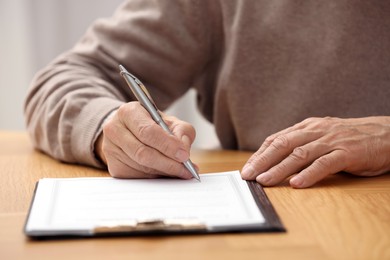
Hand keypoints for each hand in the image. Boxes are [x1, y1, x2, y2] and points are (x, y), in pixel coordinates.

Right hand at [95, 102, 196, 178]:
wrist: (129, 130)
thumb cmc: (151, 124)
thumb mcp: (169, 121)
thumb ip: (182, 130)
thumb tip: (184, 148)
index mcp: (128, 112)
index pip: (147, 131)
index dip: (167, 145)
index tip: (184, 155)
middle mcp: (115, 129)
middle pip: (143, 152)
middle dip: (168, 163)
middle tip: (186, 169)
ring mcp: (111, 149)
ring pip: (141, 167)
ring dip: (164, 171)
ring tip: (180, 170)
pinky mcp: (114, 167)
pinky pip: (138, 176)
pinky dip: (155, 176)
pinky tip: (164, 171)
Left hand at [241, 116, 389, 187]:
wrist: (386, 133)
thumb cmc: (351, 138)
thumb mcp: (322, 137)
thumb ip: (302, 145)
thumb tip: (276, 162)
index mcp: (308, 127)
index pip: (277, 139)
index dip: (260, 154)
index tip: (247, 167)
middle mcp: (316, 131)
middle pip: (283, 144)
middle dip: (263, 161)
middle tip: (248, 175)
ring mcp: (331, 140)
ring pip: (300, 154)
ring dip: (279, 168)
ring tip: (265, 181)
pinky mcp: (348, 152)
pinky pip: (325, 163)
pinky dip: (309, 174)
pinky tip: (297, 184)